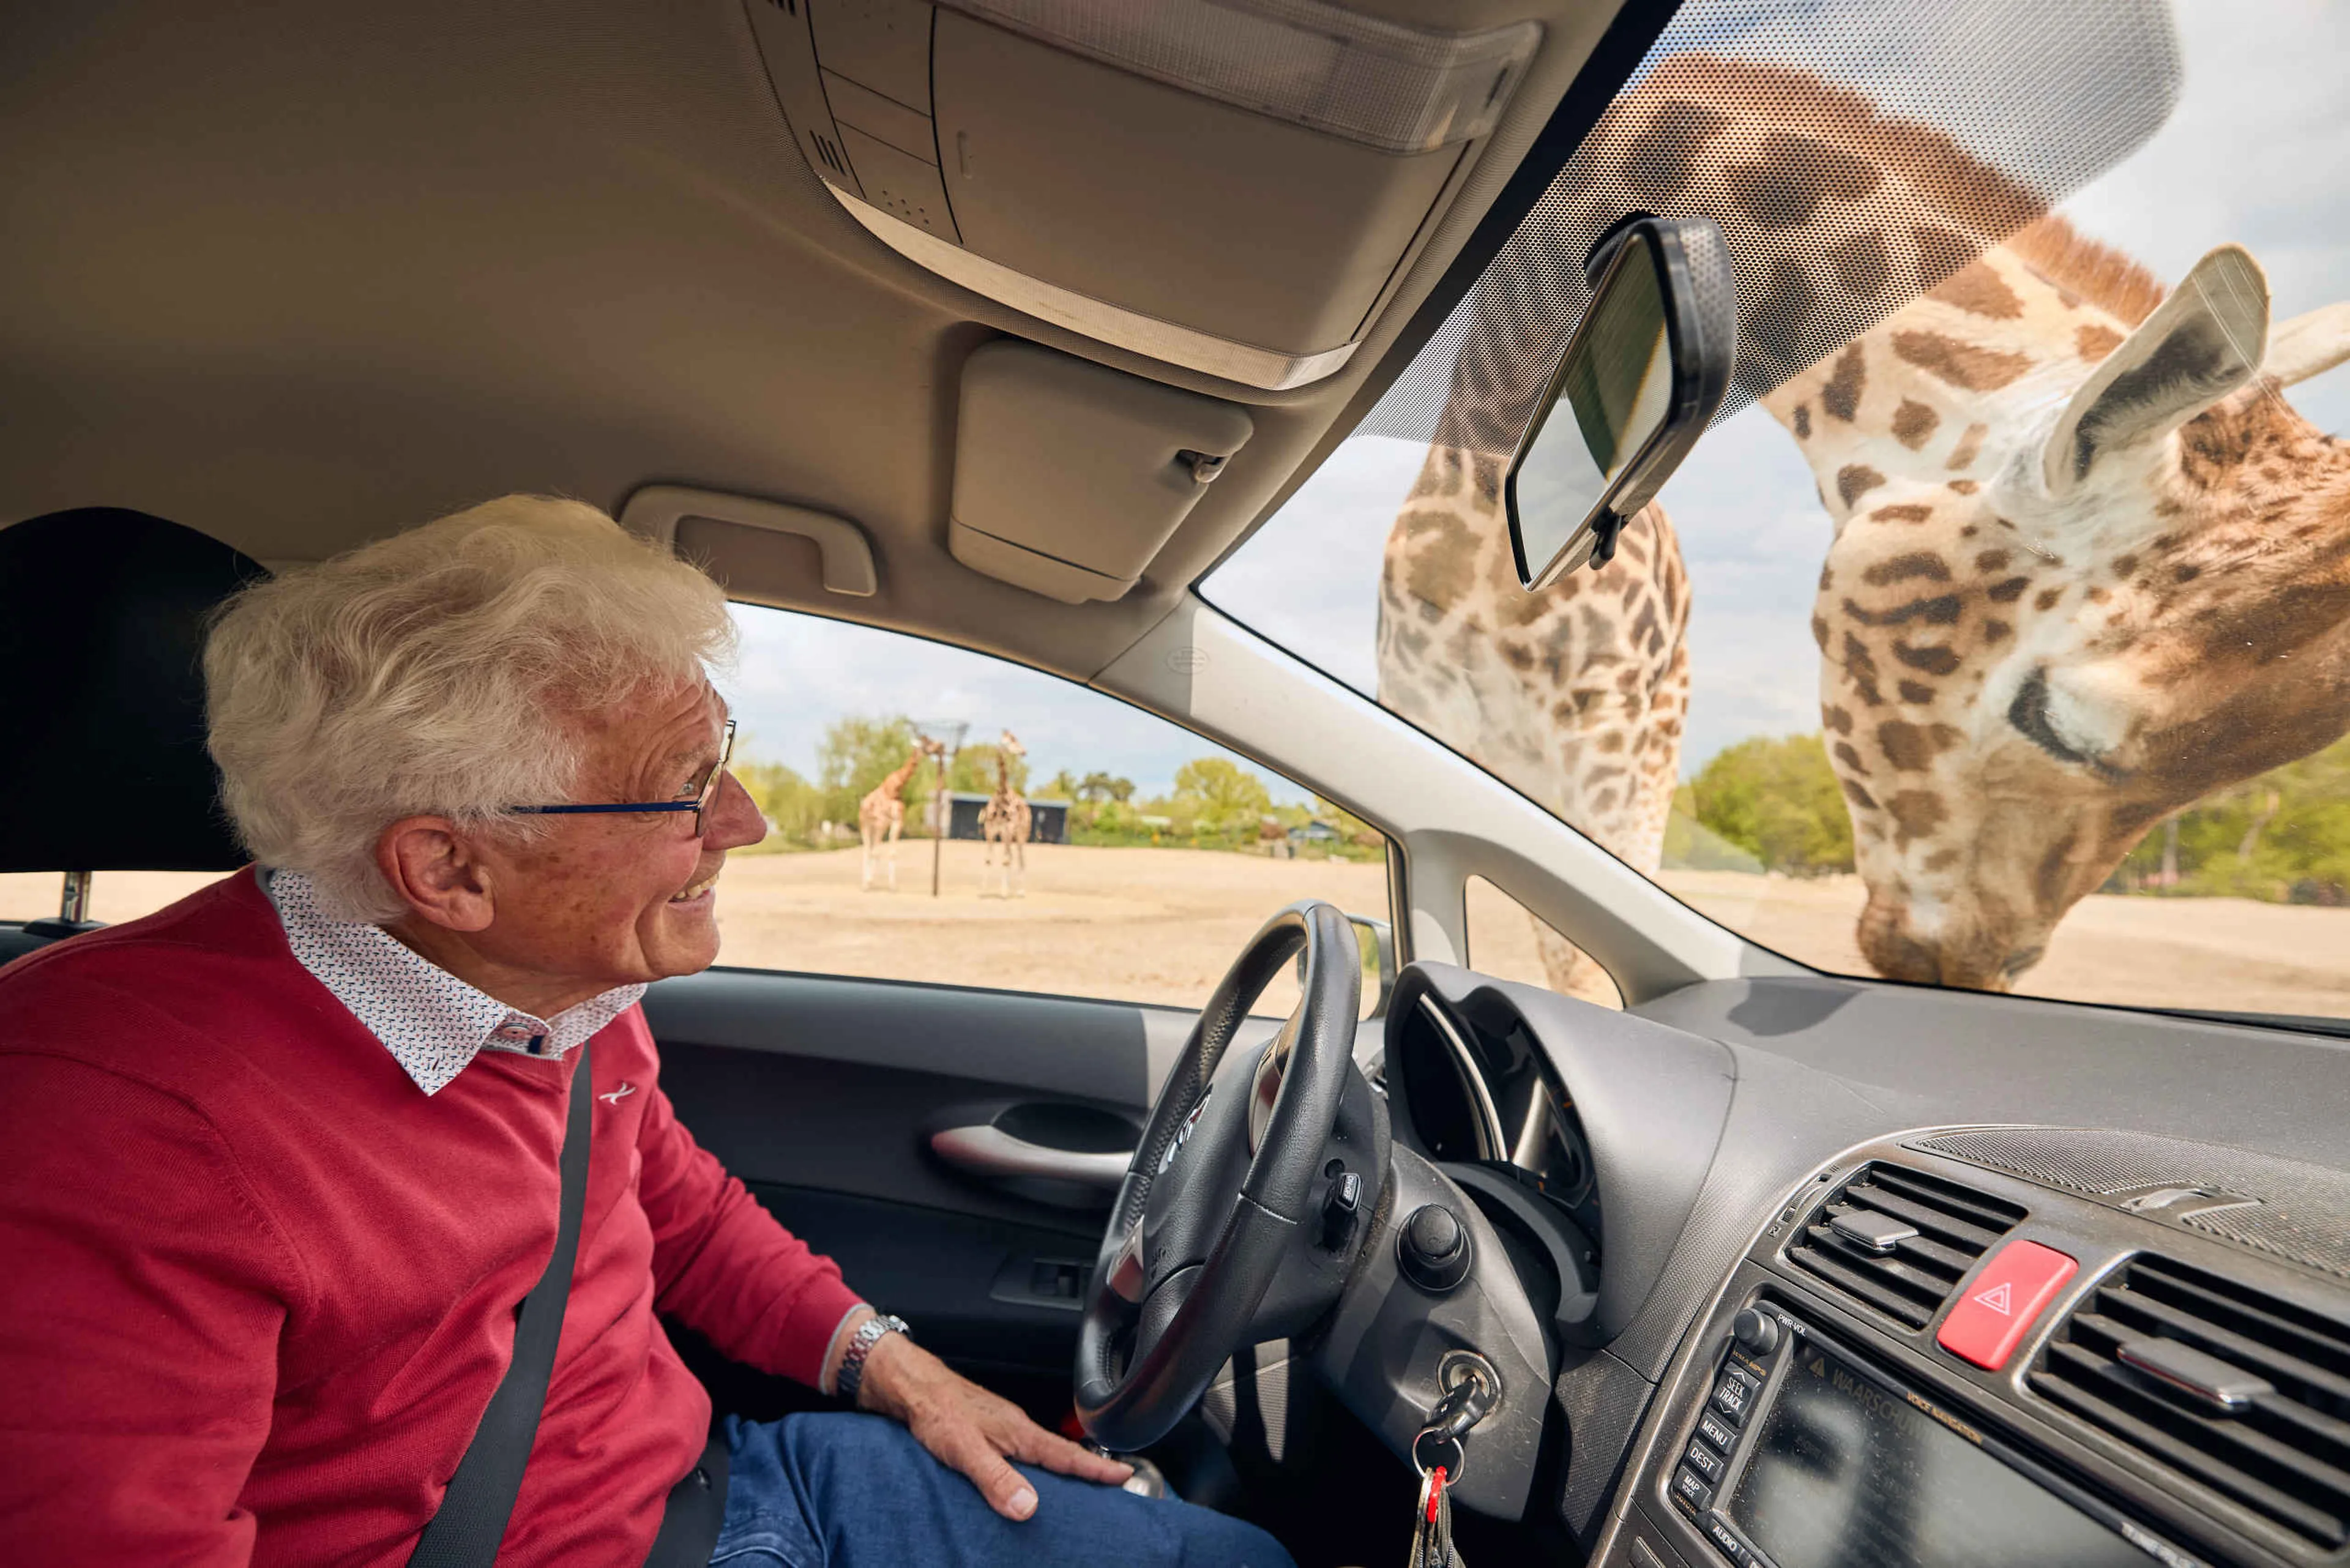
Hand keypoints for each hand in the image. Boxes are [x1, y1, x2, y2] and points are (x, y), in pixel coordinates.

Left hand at [851, 1325, 1133, 1519]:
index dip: (1096, 1469)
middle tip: (1113, 1485)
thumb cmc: (936, 1411)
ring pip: (1041, 1453)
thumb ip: (996, 1478)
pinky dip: (1035, 1466)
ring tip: (1079, 1487)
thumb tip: (1028, 1507)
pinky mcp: (987, 1430)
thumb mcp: (965, 1450)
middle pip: (1060, 1454)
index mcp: (1019, 1433)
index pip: (1067, 1456)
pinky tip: (1027, 1477)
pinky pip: (1022, 1452)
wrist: (912, 1386)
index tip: (1126, 1476)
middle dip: (1088, 1470)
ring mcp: (1003, 1428)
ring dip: (1062, 1469)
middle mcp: (1016, 1428)